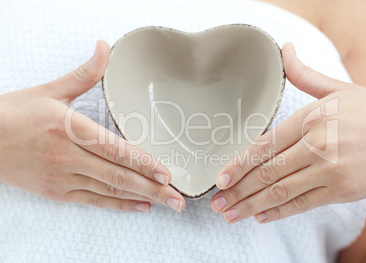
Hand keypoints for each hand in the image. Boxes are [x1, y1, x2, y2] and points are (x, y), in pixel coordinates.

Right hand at [0, 41, 184, 211]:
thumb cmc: (15, 115)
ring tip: (165, 204)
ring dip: (141, 198)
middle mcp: (68, 156)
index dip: (144, 163)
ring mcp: (63, 177)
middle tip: (178, 199)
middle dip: (153, 188)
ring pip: (110, 191)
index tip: (166, 173)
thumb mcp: (51, 90)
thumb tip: (104, 48)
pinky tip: (138, 206)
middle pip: (119, 175)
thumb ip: (85, 73)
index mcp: (70, 129)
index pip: (116, 150)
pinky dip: (118, 205)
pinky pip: (93, 201)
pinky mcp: (57, 192)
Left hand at [210, 43, 365, 222]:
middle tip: (216, 203)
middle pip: (267, 172)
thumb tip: (285, 50)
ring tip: (229, 214)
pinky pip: (302, 204)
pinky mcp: (341, 190)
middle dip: (237, 190)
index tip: (220, 178)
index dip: (238, 164)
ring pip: (280, 191)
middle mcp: (317, 145)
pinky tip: (261, 216)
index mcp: (312, 118)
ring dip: (251, 205)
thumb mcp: (339, 89)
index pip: (264, 145)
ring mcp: (329, 170)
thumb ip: (305, 75)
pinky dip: (279, 211)